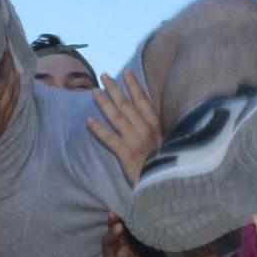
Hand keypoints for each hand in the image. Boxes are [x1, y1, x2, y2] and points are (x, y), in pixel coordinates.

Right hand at [0, 56, 18, 169]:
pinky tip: (12, 75)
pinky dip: (15, 84)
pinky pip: (15, 99)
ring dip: (12, 69)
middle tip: (1, 42)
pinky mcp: (5, 124)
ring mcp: (2, 117)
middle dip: (5, 58)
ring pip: (14, 87)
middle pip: (6, 76)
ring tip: (7, 54)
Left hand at [87, 70, 161, 185]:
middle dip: (115, 89)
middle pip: (127, 105)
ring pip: (117, 117)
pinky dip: (98, 129)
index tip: (126, 72)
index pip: (143, 101)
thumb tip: (151, 120)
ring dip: (104, 103)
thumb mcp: (169, 144)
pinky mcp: (126, 153)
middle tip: (104, 75)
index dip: (134, 85)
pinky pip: (109, 139)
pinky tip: (88, 121)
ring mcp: (135, 141)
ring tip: (94, 92)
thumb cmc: (167, 166)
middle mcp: (145, 130)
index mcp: (156, 126)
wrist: (168, 184)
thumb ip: (158, 132)